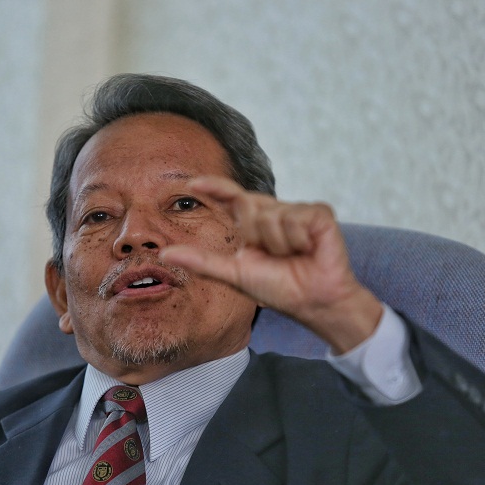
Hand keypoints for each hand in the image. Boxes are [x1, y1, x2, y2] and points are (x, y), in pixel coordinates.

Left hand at [160, 176, 382, 353]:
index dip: (214, 187)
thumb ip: (201, 262)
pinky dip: (298, 240)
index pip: (231, 197)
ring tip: (294, 255)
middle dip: (257, 236)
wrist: (313, 301)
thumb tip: (165, 254)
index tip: (193, 183)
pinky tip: (309, 249)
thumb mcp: (234, 274)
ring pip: (272, 214)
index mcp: (253, 224)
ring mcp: (298, 210)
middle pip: (250, 205)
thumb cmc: (278, 288)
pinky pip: (296, 218)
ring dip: (279, 243)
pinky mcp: (319, 213)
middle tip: (274, 256)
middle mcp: (274, 211)